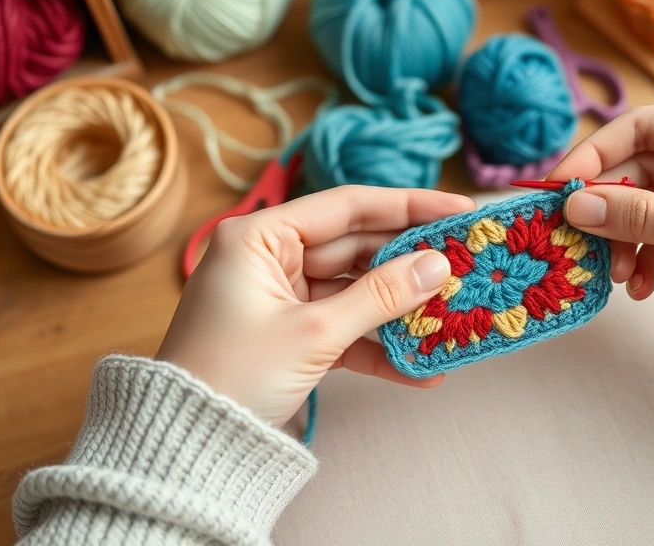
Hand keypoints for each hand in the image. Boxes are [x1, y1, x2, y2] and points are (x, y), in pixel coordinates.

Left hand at [157, 186, 475, 426]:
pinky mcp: (290, 336)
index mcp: (258, 237)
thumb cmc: (232, 376)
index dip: (407, 205)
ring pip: (354, 290)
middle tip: (464, 261)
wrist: (188, 448)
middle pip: (355, 246)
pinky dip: (377, 346)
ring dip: (399, 306)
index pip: (346, 206)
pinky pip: (343, 329)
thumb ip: (380, 295)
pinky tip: (420, 367)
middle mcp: (268, 259)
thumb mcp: (314, 332)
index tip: (457, 209)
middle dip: (409, 260)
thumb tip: (438, 266)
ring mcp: (280, 298)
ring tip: (453, 311)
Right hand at [551, 100, 653, 334]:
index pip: (641, 127)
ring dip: (628, 239)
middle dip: (611, 211)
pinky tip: (641, 286)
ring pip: (650, 202)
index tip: (557, 190)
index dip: (594, 157)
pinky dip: (651, 254)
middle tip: (578, 245)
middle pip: (641, 168)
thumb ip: (638, 216)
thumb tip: (574, 207)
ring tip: (617, 277)